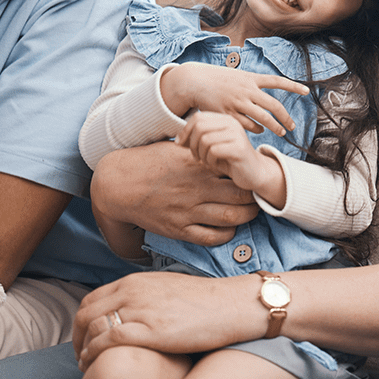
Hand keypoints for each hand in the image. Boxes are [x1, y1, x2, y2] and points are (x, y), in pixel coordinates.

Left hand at [73, 271, 262, 368]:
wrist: (234, 305)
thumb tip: (134, 312)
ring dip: (81, 349)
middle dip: (76, 337)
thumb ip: (146, 297)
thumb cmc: (208, 302)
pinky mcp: (150, 330)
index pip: (92, 300)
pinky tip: (93, 366)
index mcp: (136, 281)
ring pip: (92, 328)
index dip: (81, 323)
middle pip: (85, 314)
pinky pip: (107, 342)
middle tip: (80, 356)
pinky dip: (93, 354)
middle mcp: (133, 292)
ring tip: (85, 365)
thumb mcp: (169, 290)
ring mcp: (140, 310)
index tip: (84, 339)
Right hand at [91, 141, 257, 246]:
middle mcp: (196, 189)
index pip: (236, 171)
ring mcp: (188, 210)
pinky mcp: (179, 229)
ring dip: (246, 216)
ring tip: (251, 212)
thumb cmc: (149, 162)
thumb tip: (221, 140)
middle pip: (241, 196)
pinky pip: (211, 237)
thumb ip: (200, 149)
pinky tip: (230, 227)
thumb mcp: (176, 149)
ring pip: (230, 218)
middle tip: (260, 197)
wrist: (117, 184)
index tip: (254, 175)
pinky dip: (226, 234)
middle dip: (254, 198)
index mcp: (198, 166)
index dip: (249, 175)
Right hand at [161, 63, 308, 135]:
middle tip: (292, 126)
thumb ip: (254, 83)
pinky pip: (247, 126)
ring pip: (263, 119)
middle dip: (286, 118)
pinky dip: (256, 130)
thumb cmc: (219, 78)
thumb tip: (270, 87)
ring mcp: (238, 103)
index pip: (277, 81)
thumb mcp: (239, 76)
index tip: (307, 91)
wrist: (194, 81)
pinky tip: (260, 131)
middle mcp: (247, 90)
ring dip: (274, 127)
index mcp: (251, 78)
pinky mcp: (228, 114)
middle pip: (274, 106)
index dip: (293, 86)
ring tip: (281, 132)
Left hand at [178, 111, 284, 202]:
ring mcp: (237, 135)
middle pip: (199, 127)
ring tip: (207, 162)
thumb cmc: (230, 160)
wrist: (255, 174)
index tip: (180, 145)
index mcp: (225, 119)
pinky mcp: (239, 148)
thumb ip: (196, 140)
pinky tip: (215, 165)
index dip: (185, 131)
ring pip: (205, 140)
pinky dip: (210, 161)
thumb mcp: (211, 147)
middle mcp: (232, 123)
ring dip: (201, 155)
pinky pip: (214, 151)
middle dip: (192, 144)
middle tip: (196, 157)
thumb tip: (177, 140)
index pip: (197, 117)